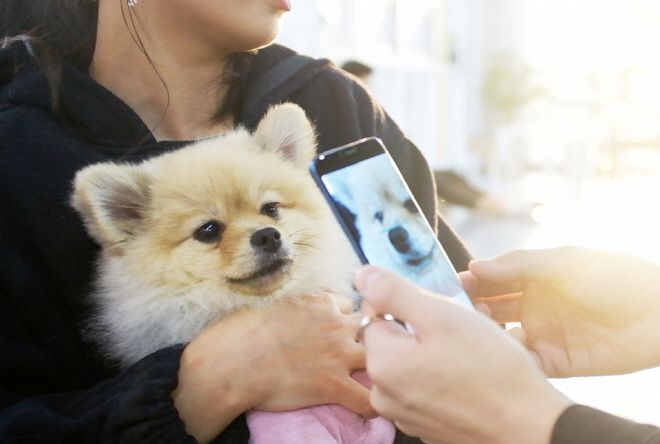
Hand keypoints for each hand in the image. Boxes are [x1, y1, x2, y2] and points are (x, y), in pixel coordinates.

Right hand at [172, 292, 372, 443]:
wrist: (232, 362)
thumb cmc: (242, 333)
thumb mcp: (276, 305)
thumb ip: (297, 308)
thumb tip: (296, 316)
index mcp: (320, 302)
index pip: (348, 304)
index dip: (345, 318)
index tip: (338, 329)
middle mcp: (336, 325)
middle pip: (372, 325)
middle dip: (371, 338)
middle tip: (364, 351)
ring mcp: (338, 355)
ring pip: (380, 357)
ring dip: (380, 367)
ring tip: (377, 378)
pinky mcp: (333, 385)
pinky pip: (367, 399)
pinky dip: (371, 406)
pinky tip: (368, 408)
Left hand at [355, 266, 571, 443]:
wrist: (528, 425)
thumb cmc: (490, 368)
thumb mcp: (441, 315)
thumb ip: (394, 292)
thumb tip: (362, 275)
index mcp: (381, 363)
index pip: (373, 312)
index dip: (404, 301)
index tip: (435, 308)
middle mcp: (383, 394)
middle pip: (391, 338)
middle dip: (418, 326)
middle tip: (456, 330)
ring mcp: (403, 413)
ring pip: (408, 362)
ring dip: (429, 350)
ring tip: (465, 354)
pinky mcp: (424, 424)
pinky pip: (422, 387)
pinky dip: (438, 376)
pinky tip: (466, 376)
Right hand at [461, 246, 659, 377]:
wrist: (655, 314)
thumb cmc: (612, 277)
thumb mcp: (562, 262)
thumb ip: (518, 265)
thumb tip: (475, 267)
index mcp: (532, 278)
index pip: (491, 279)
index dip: (470, 282)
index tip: (449, 286)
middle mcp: (532, 305)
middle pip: (490, 308)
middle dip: (470, 309)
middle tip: (454, 312)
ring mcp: (541, 333)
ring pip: (500, 337)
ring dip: (484, 336)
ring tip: (471, 333)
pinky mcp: (554, 361)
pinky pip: (522, 362)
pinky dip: (506, 360)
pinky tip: (492, 356)